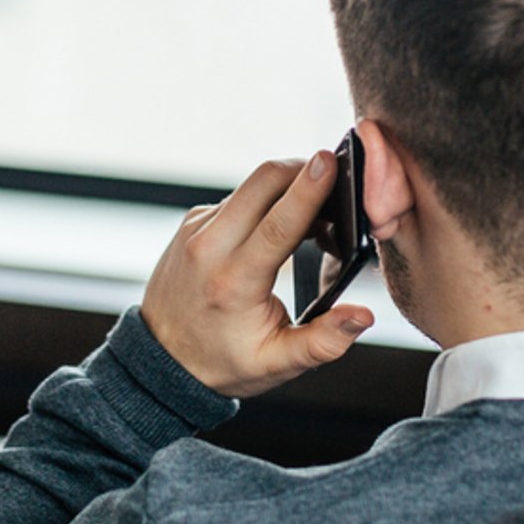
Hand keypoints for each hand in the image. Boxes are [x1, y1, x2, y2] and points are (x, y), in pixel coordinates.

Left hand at [141, 154, 374, 397]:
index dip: (308, 190)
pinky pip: (238, 196)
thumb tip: (363, 315)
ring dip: (287, 187)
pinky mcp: (194, 221)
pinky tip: (279, 227)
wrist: (161, 361)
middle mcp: (209, 248)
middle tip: (337, 184)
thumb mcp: (276, 363)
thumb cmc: (222, 362)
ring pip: (252, 185)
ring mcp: (197, 229)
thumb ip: (324, 341)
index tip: (330, 160)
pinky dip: (266, 201)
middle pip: (264, 182)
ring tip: (314, 220)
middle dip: (303, 170)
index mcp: (233, 282)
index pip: (277, 224)